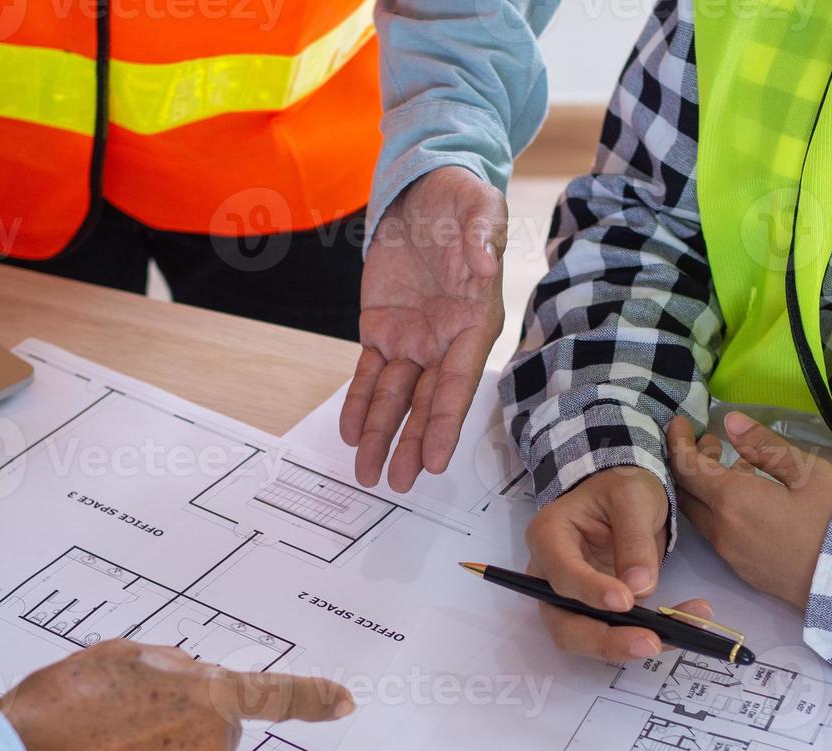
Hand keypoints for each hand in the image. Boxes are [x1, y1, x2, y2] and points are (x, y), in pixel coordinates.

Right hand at [0, 639, 352, 750]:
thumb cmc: (64, 701)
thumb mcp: (123, 655)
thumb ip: (172, 666)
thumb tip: (189, 680)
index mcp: (205, 693)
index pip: (274, 696)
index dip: (312, 698)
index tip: (344, 702)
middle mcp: (208, 743)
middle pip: (214, 730)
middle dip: (182, 722)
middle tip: (125, 717)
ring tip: (104, 746)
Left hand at [342, 166, 507, 491]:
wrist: (428, 190)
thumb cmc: (463, 202)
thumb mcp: (479, 210)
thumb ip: (482, 239)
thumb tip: (480, 265)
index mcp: (474, 324)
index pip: (458, 385)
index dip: (445, 424)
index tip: (434, 460)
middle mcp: (443, 342)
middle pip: (424, 403)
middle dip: (409, 442)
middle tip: (396, 481)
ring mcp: (412, 339)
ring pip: (393, 397)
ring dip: (380, 434)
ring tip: (366, 472)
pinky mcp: (381, 329)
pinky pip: (367, 373)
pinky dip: (357, 402)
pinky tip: (349, 433)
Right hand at [524, 465, 711, 661]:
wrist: (625, 496)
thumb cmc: (620, 487)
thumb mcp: (632, 498)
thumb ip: (634, 540)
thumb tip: (640, 587)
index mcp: (549, 537)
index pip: (561, 573)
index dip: (590, 591)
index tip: (625, 601)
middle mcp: (550, 575)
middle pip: (563, 622)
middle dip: (605, 640)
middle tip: (649, 642)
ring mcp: (570, 598)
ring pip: (586, 638)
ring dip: (629, 645)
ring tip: (678, 634)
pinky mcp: (596, 613)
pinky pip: (616, 633)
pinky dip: (651, 634)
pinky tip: (687, 624)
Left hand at [668, 413, 831, 609]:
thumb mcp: (806, 472)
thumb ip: (764, 445)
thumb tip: (730, 422)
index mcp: (733, 501)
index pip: (686, 467)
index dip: (677, 442)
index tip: (679, 423)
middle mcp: (721, 530)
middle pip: (686, 492)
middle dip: (688, 464)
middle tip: (709, 443)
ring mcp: (730, 553)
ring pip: (699, 514)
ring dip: (703, 488)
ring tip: (730, 464)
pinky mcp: (742, 569)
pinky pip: (717, 532)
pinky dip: (717, 508)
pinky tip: (746, 497)